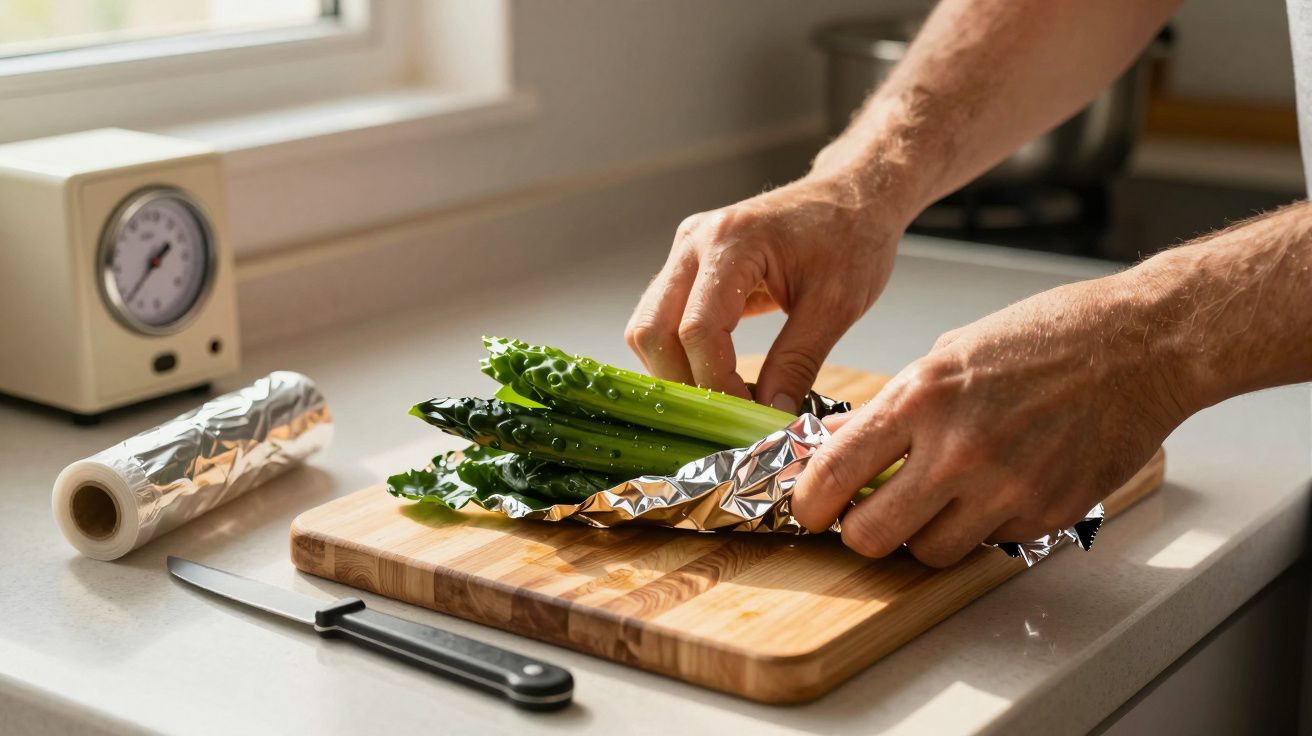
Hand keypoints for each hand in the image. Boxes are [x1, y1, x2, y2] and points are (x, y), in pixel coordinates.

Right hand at [625, 173, 909, 412]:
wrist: (853, 195)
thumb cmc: (852, 236)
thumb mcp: (837, 305)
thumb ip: (798, 362)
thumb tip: (771, 415)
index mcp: (732, 243)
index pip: (698, 330)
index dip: (717, 383)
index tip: (748, 416)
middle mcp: (695, 242)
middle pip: (652, 331)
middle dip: (682, 382)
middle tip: (725, 415)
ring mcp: (685, 251)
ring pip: (647, 328)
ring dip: (675, 370)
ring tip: (722, 397)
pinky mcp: (689, 265)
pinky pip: (662, 318)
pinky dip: (681, 353)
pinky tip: (717, 373)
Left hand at [791, 270, 1194, 566]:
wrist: (1142, 346)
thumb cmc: (1046, 337)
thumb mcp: (947, 355)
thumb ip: (888, 408)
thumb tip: (832, 442)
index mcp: (921, 398)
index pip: (832, 474)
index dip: (808, 504)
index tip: (807, 509)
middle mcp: (958, 450)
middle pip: (872, 537)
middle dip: (859, 533)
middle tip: (865, 516)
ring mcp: (1006, 489)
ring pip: (929, 553)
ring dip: (922, 535)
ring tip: (938, 499)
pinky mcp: (1047, 514)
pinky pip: (989, 543)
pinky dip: (982, 526)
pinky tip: (997, 486)